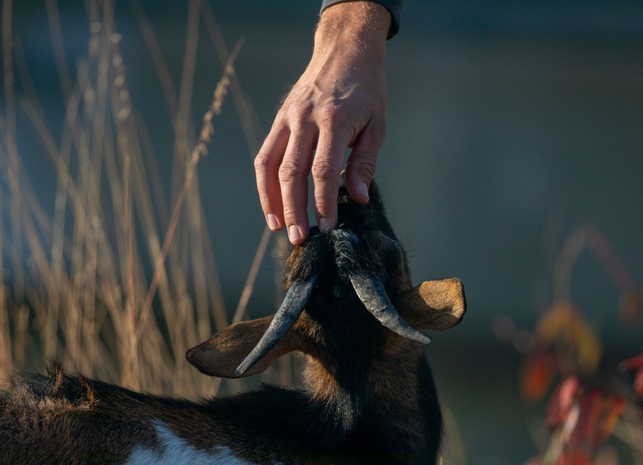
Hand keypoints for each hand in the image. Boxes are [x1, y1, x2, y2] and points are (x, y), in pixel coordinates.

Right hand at [255, 1, 390, 244]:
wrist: (345, 49)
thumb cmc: (367, 90)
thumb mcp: (377, 124)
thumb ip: (365, 162)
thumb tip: (357, 199)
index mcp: (335, 119)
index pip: (323, 170)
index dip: (323, 202)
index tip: (328, 227)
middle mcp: (306, 118)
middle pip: (292, 171)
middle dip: (294, 209)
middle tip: (299, 238)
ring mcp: (288, 117)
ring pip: (270, 165)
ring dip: (272, 200)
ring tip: (278, 227)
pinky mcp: (279, 119)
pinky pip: (266, 155)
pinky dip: (265, 183)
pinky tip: (272, 205)